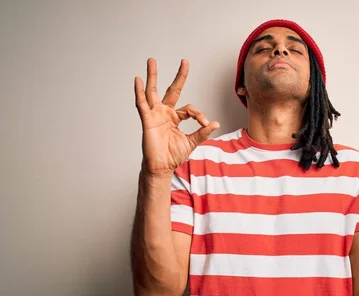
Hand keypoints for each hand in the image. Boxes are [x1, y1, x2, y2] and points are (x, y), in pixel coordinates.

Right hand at [134, 58, 219, 175]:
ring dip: (152, 76)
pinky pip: (142, 104)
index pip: (189, 109)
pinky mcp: (147, 120)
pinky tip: (138, 80)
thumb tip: (215, 123)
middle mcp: (165, 113)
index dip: (198, 114)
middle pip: (172, 90)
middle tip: (184, 61)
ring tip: (151, 61)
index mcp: (175, 118)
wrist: (162, 167)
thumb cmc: (173, 155)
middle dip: (178, 76)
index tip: (204, 123)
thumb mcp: (191, 142)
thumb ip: (202, 132)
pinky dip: (139, 92)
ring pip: (152, 92)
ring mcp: (155, 115)